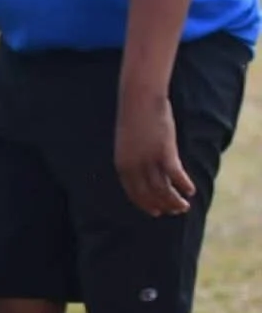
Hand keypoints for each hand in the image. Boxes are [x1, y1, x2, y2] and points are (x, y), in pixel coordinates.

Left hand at [115, 88, 194, 215]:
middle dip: (162, 205)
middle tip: (174, 212)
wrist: (139, 101)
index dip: (145, 204)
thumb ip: (135, 158)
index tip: (155, 212)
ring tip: (184, 207)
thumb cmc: (135, 119)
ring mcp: (149, 160)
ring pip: (162, 188)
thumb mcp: (130, 143)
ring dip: (174, 200)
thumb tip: (145, 169)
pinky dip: (183, 184)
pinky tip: (190, 191)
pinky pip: (175, 174)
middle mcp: (134, 166)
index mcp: (122, 165)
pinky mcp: (164, 151)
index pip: (134, 193)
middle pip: (149, 193)